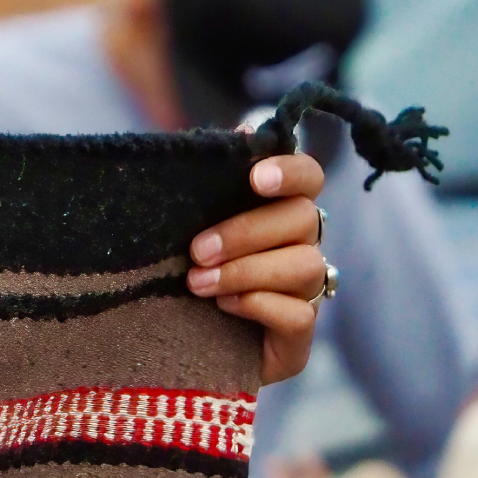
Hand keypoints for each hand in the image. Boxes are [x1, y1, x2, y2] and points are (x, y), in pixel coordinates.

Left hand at [186, 151, 326, 383]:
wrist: (169, 346)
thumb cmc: (181, 271)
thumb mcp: (188, 224)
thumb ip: (213, 182)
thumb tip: (245, 130)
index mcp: (280, 211)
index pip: (309, 177)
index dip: (290, 171)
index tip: (255, 178)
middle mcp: (303, 248)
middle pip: (303, 220)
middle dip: (246, 232)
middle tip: (197, 250)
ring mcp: (306, 296)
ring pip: (305, 266)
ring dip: (245, 271)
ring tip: (198, 283)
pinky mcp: (299, 341)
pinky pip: (299, 315)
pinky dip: (259, 305)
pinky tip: (224, 306)